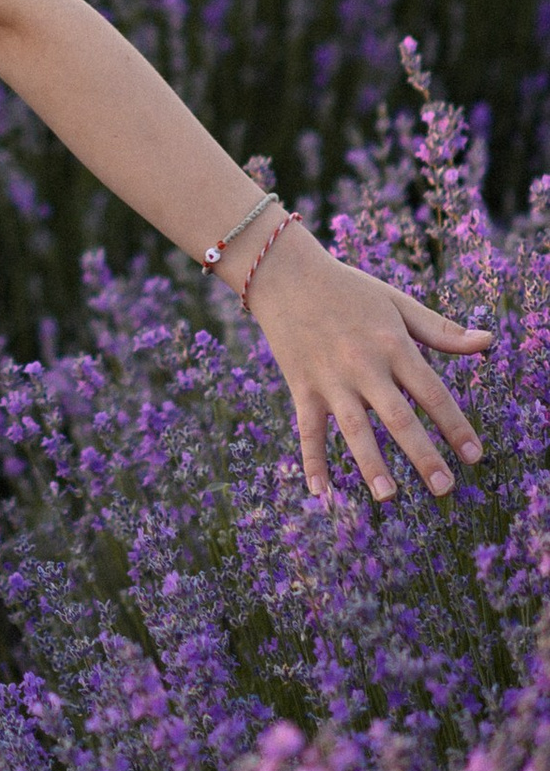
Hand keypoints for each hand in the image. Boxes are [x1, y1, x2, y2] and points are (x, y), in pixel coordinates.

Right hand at [242, 218, 491, 505]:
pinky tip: (322, 492)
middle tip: (445, 489)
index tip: (474, 456)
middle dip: (422, 456)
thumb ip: (440, 329)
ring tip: (388, 497)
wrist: (284, 273)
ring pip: (354, 429)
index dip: (455, 426)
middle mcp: (363, 365)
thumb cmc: (348, 288)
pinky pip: (308, 429)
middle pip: (398, 417)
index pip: (432, 392)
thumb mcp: (396, 302)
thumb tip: (487, 341)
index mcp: (392, 344)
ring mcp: (330, 379)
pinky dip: (312, 460)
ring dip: (371, 464)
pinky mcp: (302, 386)